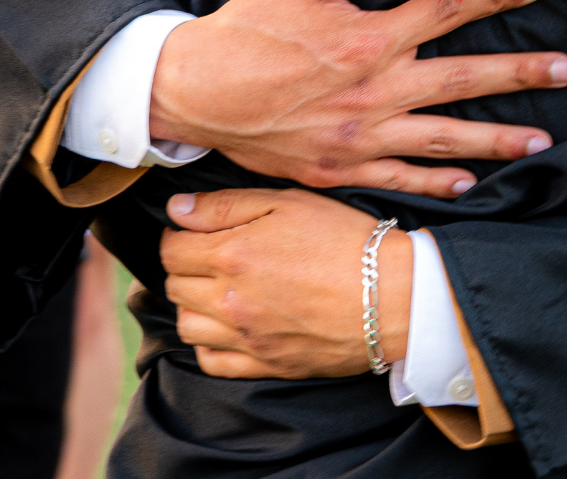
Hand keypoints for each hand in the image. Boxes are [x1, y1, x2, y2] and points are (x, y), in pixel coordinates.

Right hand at [149, 0, 566, 194]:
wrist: (194, 93)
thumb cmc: (247, 31)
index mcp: (369, 39)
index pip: (447, 10)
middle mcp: (375, 91)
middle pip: (463, 78)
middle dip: (521, 73)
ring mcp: (361, 136)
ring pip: (444, 138)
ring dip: (497, 138)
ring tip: (542, 140)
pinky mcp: (341, 169)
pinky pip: (402, 178)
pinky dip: (439, 183)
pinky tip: (472, 184)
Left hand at [161, 189, 409, 379]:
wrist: (395, 295)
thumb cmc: (347, 240)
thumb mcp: (290, 201)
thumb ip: (225, 205)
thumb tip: (176, 211)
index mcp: (233, 255)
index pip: (170, 249)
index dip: (177, 235)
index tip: (192, 231)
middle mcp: (231, 300)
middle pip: (174, 286)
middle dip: (184, 267)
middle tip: (209, 256)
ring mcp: (247, 337)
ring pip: (186, 326)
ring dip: (192, 306)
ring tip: (217, 291)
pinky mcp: (267, 364)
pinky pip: (212, 362)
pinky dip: (209, 344)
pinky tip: (227, 326)